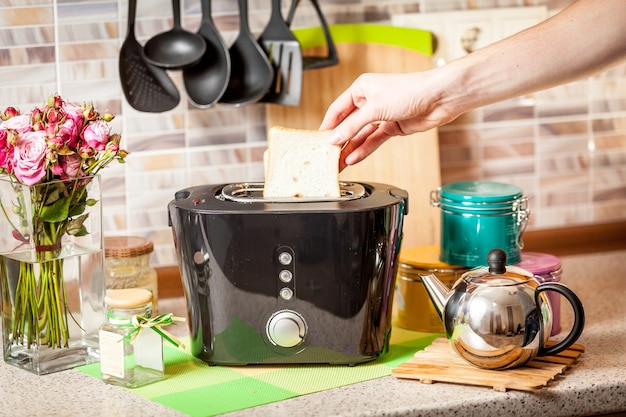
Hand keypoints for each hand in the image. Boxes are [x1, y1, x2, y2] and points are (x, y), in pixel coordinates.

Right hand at [319, 71, 457, 169]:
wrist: (440, 97)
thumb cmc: (411, 89)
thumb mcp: (375, 108)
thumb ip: (353, 125)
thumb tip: (335, 137)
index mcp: (362, 88)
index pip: (337, 110)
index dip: (328, 126)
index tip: (318, 141)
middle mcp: (370, 101)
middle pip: (348, 124)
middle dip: (338, 141)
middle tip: (327, 156)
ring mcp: (382, 115)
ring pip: (361, 135)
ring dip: (350, 148)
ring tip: (338, 163)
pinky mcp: (393, 127)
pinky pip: (373, 141)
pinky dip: (364, 150)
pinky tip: (353, 158)